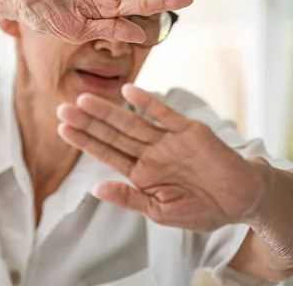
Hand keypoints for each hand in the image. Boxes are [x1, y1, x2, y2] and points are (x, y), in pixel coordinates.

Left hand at [56, 84, 263, 231]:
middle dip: (88, 123)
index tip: (62, 129)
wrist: (241, 202)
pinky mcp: (189, 130)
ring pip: (132, 122)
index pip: (106, 154)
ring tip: (84, 100)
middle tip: (62, 109)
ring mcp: (167, 140)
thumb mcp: (160, 211)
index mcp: (140, 173)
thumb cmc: (200, 210)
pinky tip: (128, 92)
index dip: (85, 141)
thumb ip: (129, 198)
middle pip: (113, 135)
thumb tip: (95, 188)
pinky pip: (164, 114)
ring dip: (109, 112)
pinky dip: (147, 102)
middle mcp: (149, 153)